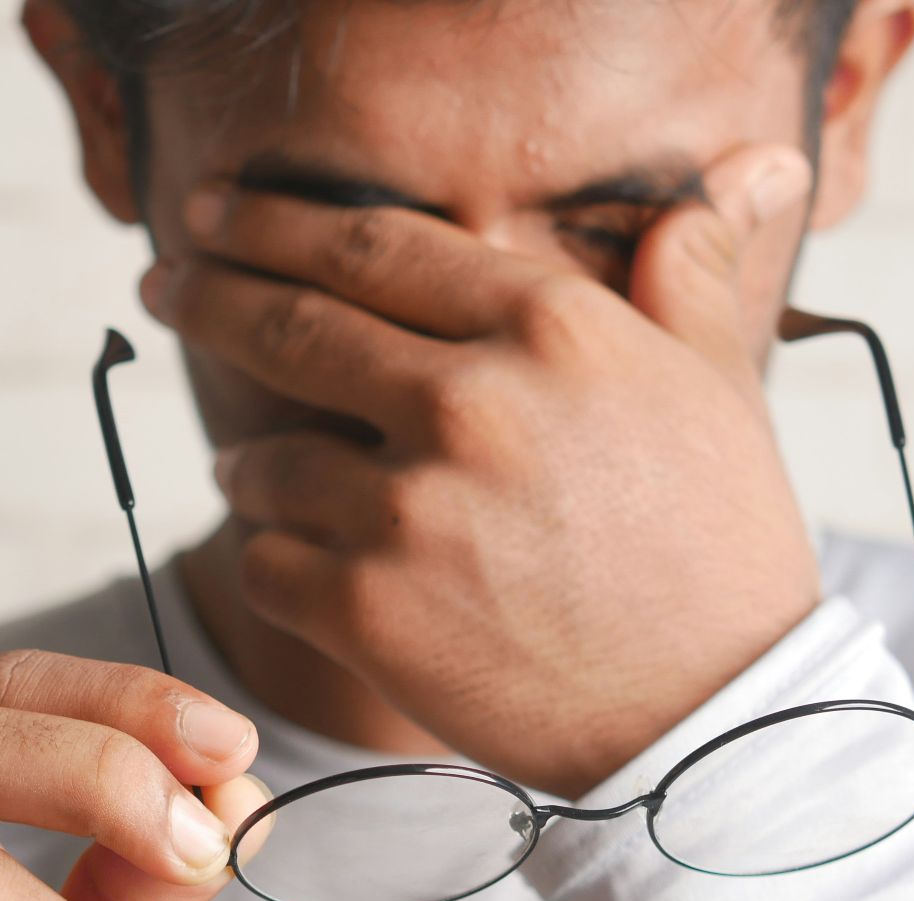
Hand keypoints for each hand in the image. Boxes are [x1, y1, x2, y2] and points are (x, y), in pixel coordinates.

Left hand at [142, 144, 820, 797]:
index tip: (215, 213)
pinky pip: (265, 564)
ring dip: (247, 463)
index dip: (274, 222)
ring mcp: (410, 510)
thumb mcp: (723, 387)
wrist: (716, 721)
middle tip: (163, 282)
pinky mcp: (369, 613)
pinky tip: (293, 562)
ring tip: (251, 472)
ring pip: (264, 461)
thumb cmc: (721, 547)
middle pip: (290, 326)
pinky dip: (269, 559)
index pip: (373, 245)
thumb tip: (750, 166)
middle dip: (207, 296)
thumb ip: (693, 270)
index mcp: (549, 327)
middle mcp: (468, 401)